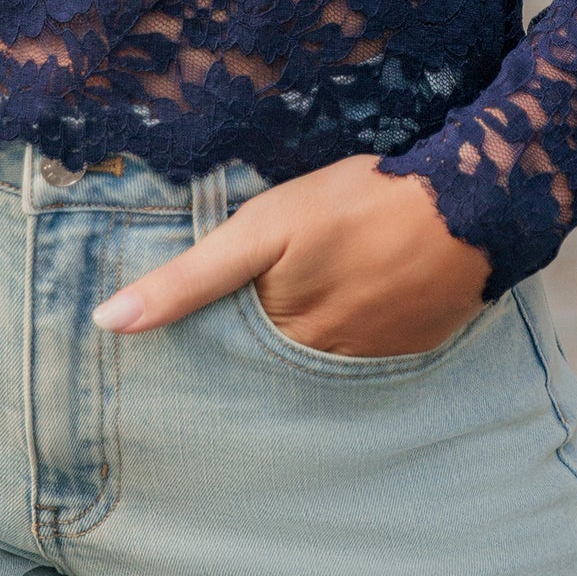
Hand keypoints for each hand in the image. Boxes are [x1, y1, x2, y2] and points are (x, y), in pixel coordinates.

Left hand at [93, 153, 490, 355]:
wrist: (467, 207)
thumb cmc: (355, 206)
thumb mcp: (262, 230)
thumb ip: (190, 280)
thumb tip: (109, 323)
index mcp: (280, 339)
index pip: (223, 362)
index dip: (199, 352)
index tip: (170, 355)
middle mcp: (322, 368)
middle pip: (270, 369)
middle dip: (248, 357)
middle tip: (236, 327)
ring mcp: (371, 363)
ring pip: (316, 365)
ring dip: (299, 351)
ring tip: (293, 313)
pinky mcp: (410, 350)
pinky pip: (364, 359)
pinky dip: (348, 338)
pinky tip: (347, 306)